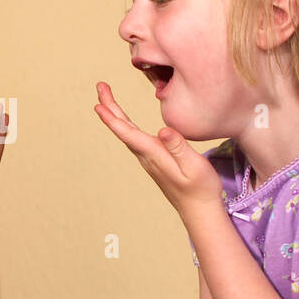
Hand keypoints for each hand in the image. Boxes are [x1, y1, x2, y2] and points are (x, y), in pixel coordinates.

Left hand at [93, 81, 222, 216]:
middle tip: (100, 87)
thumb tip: (163, 131)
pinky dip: (125, 124)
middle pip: (123, 129)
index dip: (113, 119)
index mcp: (154, 155)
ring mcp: (149, 158)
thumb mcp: (194, 167)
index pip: (128, 134)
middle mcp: (147, 156)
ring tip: (106, 98)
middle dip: (110, 107)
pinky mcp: (154, 159)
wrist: (199, 210)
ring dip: (116, 114)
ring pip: (127, 132)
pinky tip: (124, 119)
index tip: (99, 105)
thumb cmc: (200, 189)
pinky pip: (135, 138)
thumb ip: (179, 148)